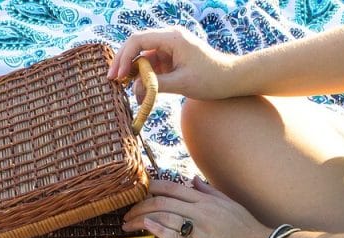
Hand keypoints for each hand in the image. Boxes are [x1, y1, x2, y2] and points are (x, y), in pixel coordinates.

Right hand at [106, 28, 236, 100]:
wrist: (231, 79)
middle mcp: (169, 38)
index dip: (123, 57)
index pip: (138, 40)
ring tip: (126, 91)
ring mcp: (169, 48)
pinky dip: (144, 78)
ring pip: (142, 57)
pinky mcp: (171, 58)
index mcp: (172, 38)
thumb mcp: (182, 84)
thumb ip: (156, 85)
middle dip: (123, 63)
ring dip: (133, 73)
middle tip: (112, 81)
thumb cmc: (211, 79)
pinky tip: (140, 92)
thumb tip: (134, 89)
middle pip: (136, 46)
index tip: (117, 75)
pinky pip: (151, 65)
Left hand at [122, 177, 269, 237]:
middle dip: (139, 206)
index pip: (171, 187)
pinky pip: (173, 236)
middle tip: (125, 213)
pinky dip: (157, 229)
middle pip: (161, 201)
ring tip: (127, 224)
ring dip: (141, 219)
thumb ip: (208, 191)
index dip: (149, 188)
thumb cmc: (245, 228)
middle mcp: (199, 210)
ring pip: (163, 217)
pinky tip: (144, 226)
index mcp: (205, 199)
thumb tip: (192, 180)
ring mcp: (198, 228)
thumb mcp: (228, 203)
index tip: (136, 192)